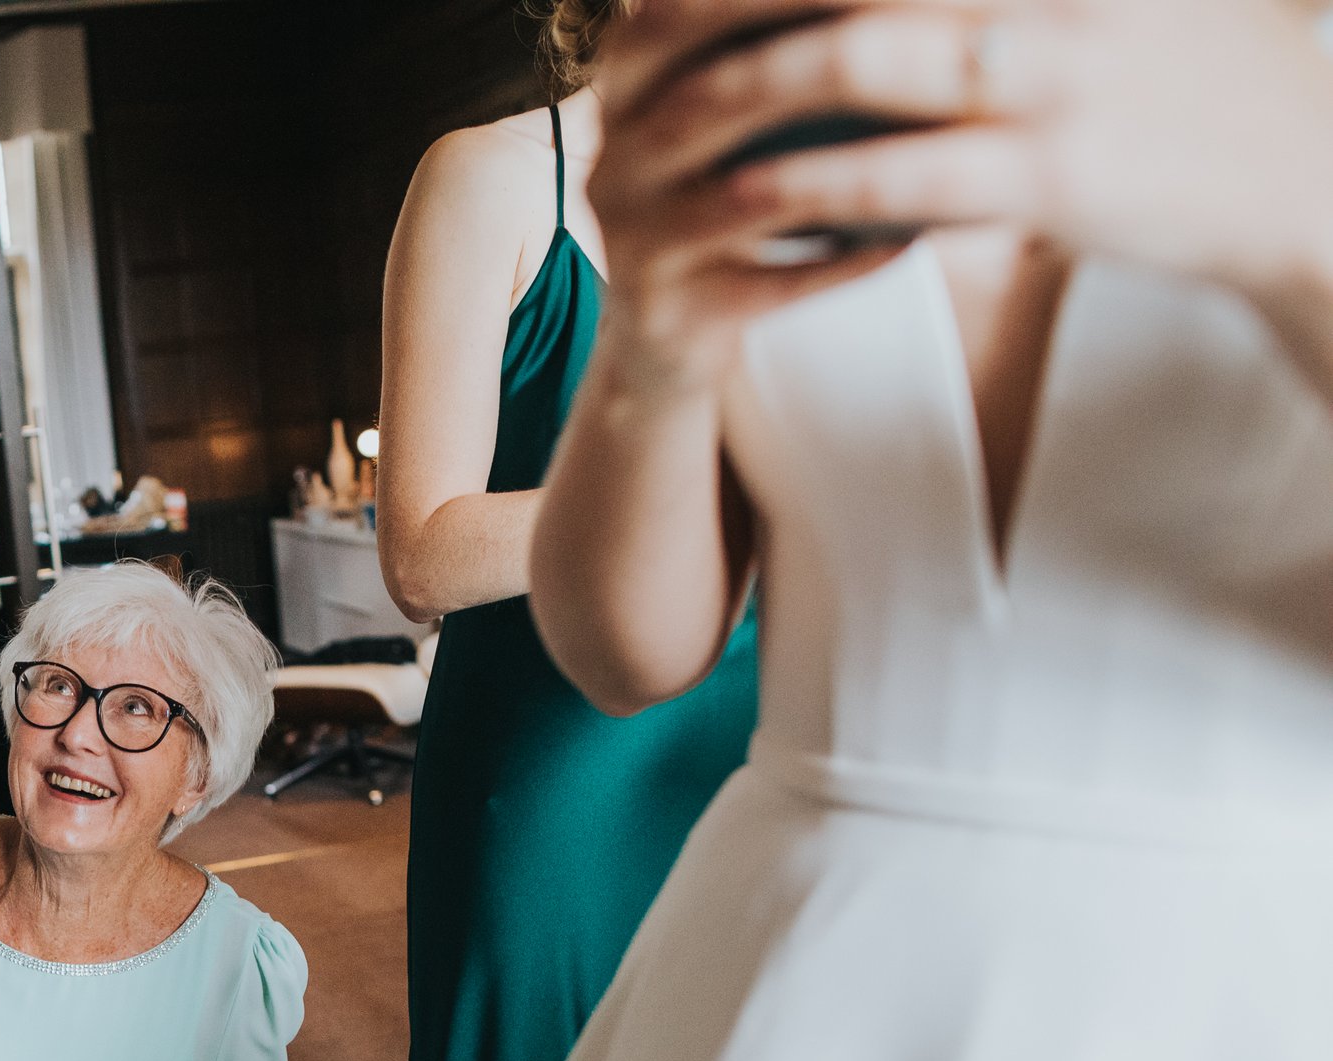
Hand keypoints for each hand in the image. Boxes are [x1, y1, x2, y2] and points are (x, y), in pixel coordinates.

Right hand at [581, 0, 925, 396]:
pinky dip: (843, 264)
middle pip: (709, 98)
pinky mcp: (666, 314)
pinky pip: (768, 286)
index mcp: (629, 80)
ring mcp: (634, 240)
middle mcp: (616, 156)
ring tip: (935, 148)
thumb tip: (908, 8)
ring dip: (845, 174)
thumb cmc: (725, 186)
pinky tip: (910, 240)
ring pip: (742, 197)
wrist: (665, 323)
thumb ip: (782, 48)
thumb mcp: (733, 105)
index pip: (680, 11)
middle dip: (821, 66)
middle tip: (923, 47)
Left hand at [615, 0, 1332, 303]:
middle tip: (647, 21)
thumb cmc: (1174, 72)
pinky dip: (816, 178)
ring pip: (873, 59)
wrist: (1299, 175)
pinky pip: (910, 174)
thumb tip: (865, 4)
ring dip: (755, 79)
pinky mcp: (1056, 177)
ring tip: (672, 105)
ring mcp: (1056, 78)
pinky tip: (747, 187)